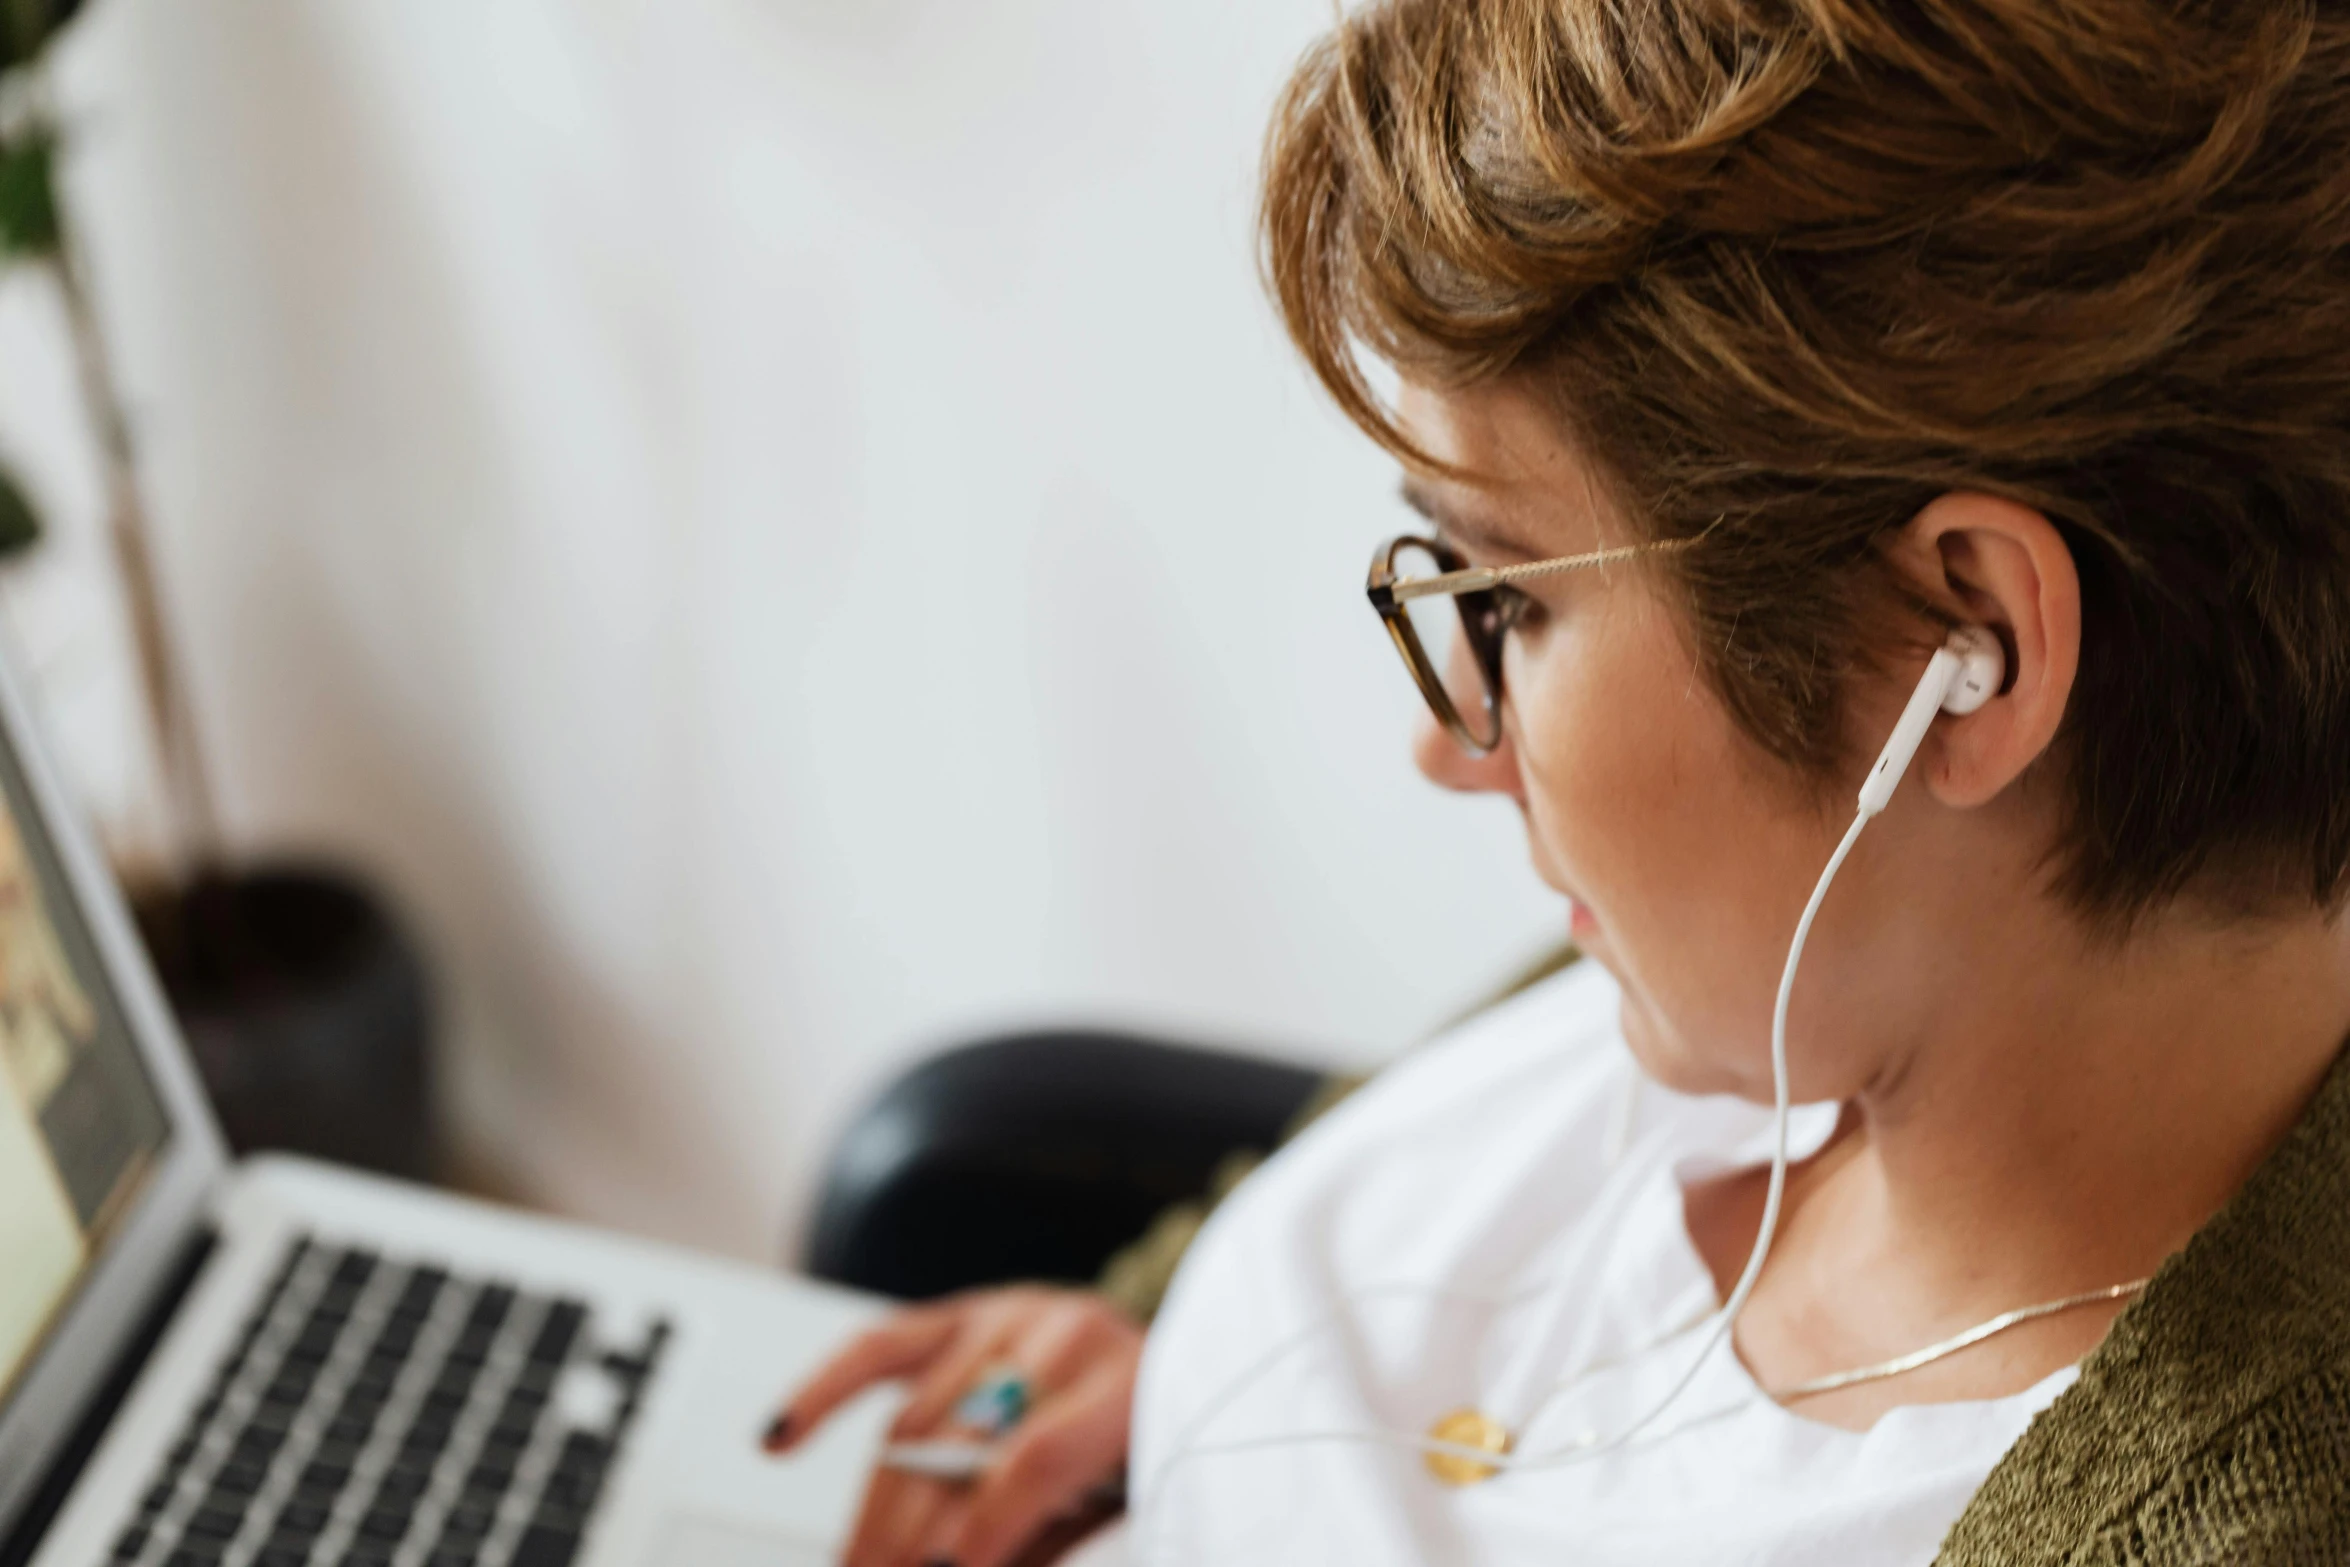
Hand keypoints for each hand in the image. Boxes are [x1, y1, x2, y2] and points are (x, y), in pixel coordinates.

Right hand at [762, 1286, 1143, 1566]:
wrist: (1177, 1362)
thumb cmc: (1145, 1444)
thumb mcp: (1127, 1499)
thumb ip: (1046, 1538)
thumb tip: (962, 1565)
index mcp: (1123, 1384)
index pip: (1037, 1455)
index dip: (990, 1525)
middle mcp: (1061, 1336)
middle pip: (962, 1443)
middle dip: (914, 1536)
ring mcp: (1004, 1317)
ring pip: (914, 1418)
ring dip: (874, 1512)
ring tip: (856, 1566)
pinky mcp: (958, 1315)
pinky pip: (877, 1349)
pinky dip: (822, 1393)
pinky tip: (776, 1440)